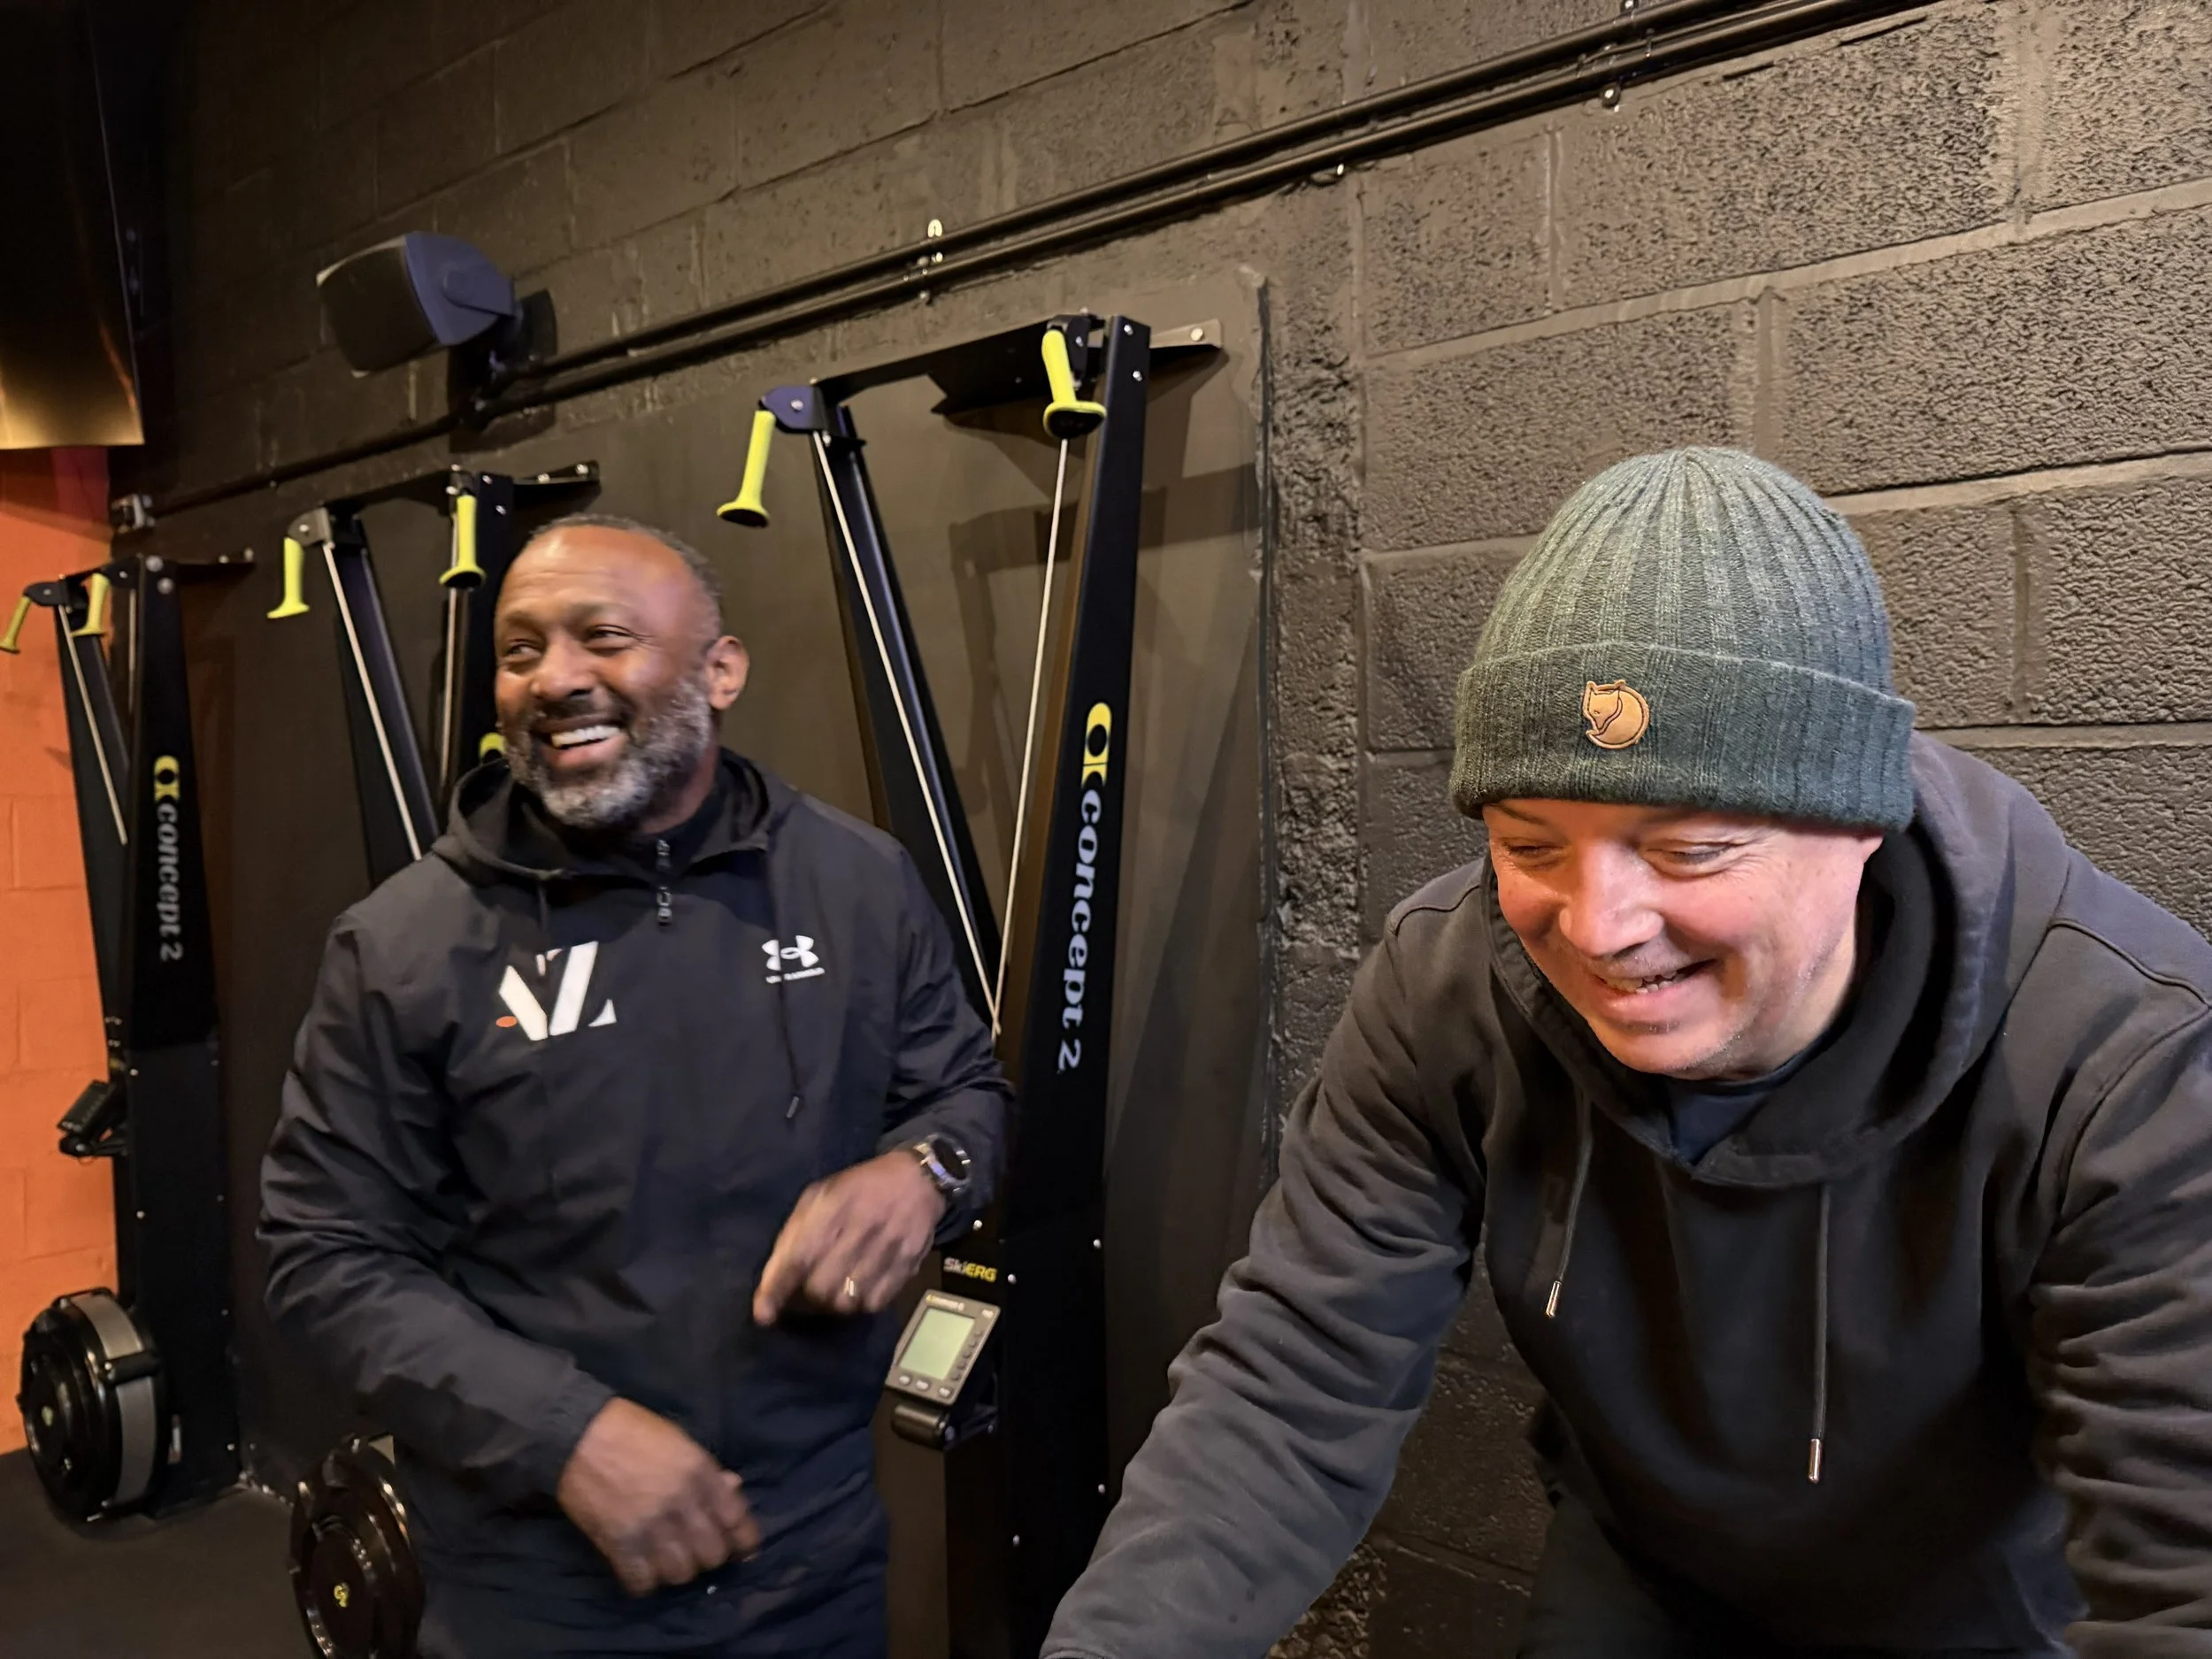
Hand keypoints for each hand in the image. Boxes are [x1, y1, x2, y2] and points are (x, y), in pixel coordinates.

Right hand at [556, 1398, 759, 1595]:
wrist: (578, 1435)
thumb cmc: (633, 1432)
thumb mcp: (680, 1441)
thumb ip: (707, 1470)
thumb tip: (732, 1488)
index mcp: (699, 1472)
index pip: (737, 1519)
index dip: (744, 1541)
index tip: (743, 1551)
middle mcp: (681, 1503)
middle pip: (712, 1554)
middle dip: (709, 1555)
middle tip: (696, 1549)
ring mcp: (650, 1527)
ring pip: (681, 1574)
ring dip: (678, 1569)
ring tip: (668, 1559)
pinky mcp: (619, 1545)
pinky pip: (643, 1583)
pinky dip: (645, 1580)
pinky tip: (642, 1568)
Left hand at [753, 1149, 945, 1322]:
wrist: (915, 1178)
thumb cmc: (858, 1188)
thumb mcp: (820, 1195)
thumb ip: (796, 1232)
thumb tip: (774, 1280)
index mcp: (832, 1207)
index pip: (798, 1257)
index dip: (776, 1288)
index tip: (764, 1314)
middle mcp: (860, 1228)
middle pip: (820, 1287)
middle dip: (805, 1300)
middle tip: (802, 1298)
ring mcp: (886, 1248)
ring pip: (847, 1301)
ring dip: (832, 1305)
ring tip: (830, 1295)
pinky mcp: (908, 1264)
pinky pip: (875, 1303)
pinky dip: (861, 1304)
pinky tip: (857, 1290)